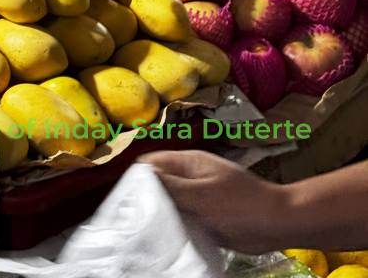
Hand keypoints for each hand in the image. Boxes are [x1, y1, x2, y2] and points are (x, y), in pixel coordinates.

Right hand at [139, 150, 285, 253]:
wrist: (277, 223)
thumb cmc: (241, 205)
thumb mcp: (202, 195)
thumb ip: (171, 186)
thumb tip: (141, 174)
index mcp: (189, 162)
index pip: (152, 162)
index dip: (137, 176)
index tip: (125, 198)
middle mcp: (191, 177)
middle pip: (159, 183)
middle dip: (146, 198)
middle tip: (132, 220)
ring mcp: (199, 197)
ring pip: (170, 203)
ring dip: (161, 215)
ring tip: (145, 232)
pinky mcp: (206, 217)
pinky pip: (183, 219)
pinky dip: (175, 227)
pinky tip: (167, 240)